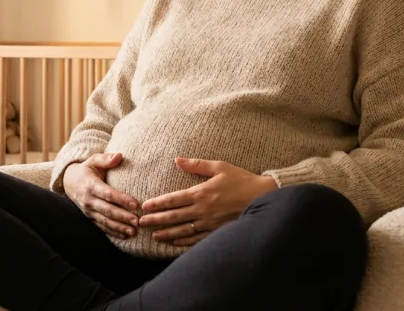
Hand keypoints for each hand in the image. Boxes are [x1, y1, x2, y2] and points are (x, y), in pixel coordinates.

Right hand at [63, 152, 139, 238]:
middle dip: (123, 217)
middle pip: (108, 210)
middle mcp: (89, 200)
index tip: (136, 204)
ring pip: (105, 222)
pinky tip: (125, 236)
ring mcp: (88, 211)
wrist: (69, 182)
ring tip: (133, 232)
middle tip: (138, 221)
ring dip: (119, 227)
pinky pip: (101, 227)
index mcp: (91, 186)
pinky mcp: (90, 218)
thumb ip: (105, 158)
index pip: (108, 194)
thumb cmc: (87, 169)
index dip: (122, 199)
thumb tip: (119, 155)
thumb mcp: (94, 160)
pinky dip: (113, 232)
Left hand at [138, 157, 277, 246]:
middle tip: (140, 222)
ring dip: (167, 233)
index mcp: (201, 192)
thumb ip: (197, 165)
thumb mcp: (219, 167)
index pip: (173, 200)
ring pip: (183, 230)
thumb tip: (177, 160)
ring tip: (154, 235)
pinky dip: (183, 242)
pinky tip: (174, 242)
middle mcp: (203, 210)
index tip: (144, 206)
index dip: (157, 204)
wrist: (263, 197)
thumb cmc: (241, 180)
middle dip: (156, 220)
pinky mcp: (217, 231)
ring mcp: (210, 223)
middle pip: (174, 217)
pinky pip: (197, 239)